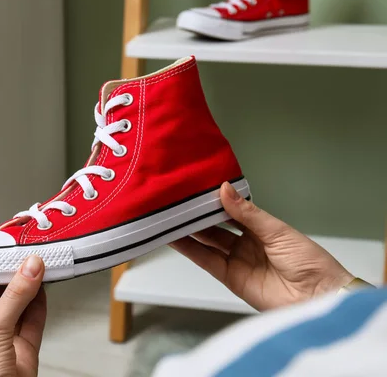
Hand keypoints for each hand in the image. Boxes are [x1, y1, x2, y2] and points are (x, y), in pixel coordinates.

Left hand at [0, 255, 46, 376]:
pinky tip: (43, 288)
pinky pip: (33, 322)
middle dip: (6, 278)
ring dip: (26, 289)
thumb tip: (28, 269)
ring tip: (36, 266)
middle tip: (19, 257)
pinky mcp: (25, 351)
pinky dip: (40, 305)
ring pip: (17, 308)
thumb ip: (13, 299)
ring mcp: (4, 343)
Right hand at [171, 182, 353, 310]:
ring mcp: (237, 260)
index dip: (215, 201)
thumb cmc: (308, 261)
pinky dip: (190, 251)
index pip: (232, 210)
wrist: (318, 297)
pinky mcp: (230, 278)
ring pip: (207, 243)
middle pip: (216, 227)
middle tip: (177, 202)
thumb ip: (247, 213)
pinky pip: (206, 261)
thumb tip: (225, 190)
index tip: (196, 189)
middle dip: (198, 216)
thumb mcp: (277, 231)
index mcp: (261, 228)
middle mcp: (246, 243)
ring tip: (168, 218)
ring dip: (188, 232)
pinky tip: (175, 239)